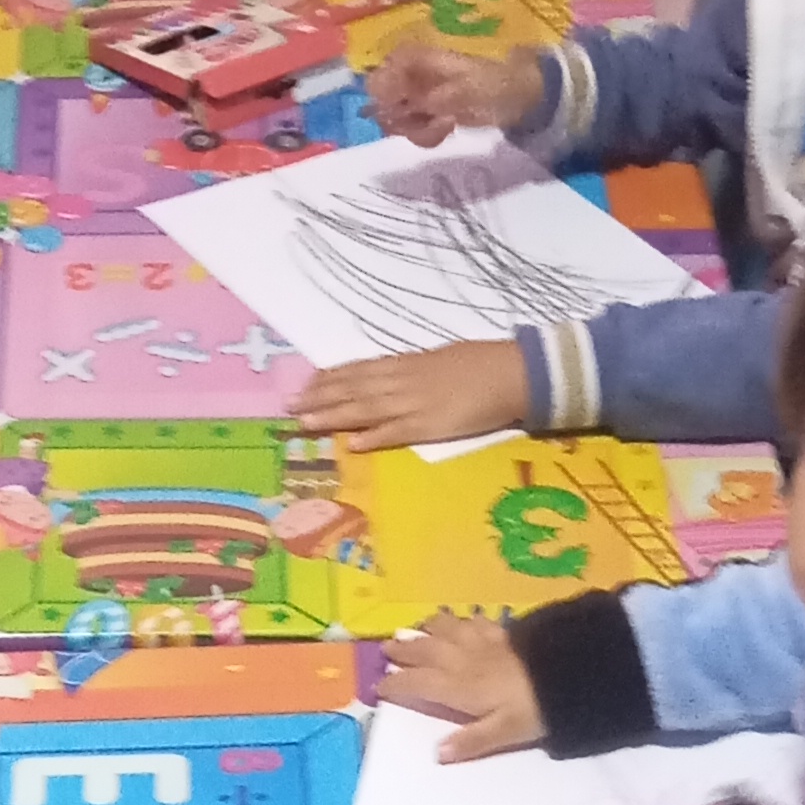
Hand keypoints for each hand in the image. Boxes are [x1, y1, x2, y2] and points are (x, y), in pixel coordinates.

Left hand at [285, 337, 529, 448]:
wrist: (515, 373)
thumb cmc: (484, 364)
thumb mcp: (443, 359)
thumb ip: (415, 369)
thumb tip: (395, 375)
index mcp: (408, 363)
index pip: (362, 369)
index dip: (332, 377)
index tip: (306, 383)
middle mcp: (404, 381)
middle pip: (355, 388)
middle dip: (321, 397)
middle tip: (289, 405)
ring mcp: (415, 403)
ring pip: (366, 408)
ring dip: (334, 415)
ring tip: (305, 421)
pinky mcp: (431, 426)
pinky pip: (396, 432)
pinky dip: (373, 437)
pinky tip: (351, 444)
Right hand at [366, 41, 541, 143]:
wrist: (521, 98)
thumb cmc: (500, 83)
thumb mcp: (474, 88)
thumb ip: (444, 96)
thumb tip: (417, 105)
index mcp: (426, 57)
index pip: (391, 63)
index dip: (384, 84)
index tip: (393, 107)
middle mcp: (416, 74)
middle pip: (383, 93)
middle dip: (397, 114)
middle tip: (418, 121)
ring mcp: (420, 95)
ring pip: (395, 116)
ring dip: (416, 128)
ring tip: (445, 126)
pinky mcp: (427, 115)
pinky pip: (411, 129)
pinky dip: (426, 135)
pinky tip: (446, 130)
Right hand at [373, 609, 542, 761]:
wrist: (570, 673)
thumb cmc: (535, 708)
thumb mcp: (504, 732)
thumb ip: (470, 742)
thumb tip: (437, 753)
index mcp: (460, 687)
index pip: (419, 682)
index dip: (396, 684)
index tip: (378, 686)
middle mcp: (465, 661)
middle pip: (427, 651)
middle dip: (404, 649)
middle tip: (386, 647)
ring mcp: (484, 644)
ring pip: (448, 630)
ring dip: (428, 628)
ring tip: (416, 628)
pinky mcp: (504, 635)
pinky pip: (476, 623)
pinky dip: (463, 620)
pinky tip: (462, 620)